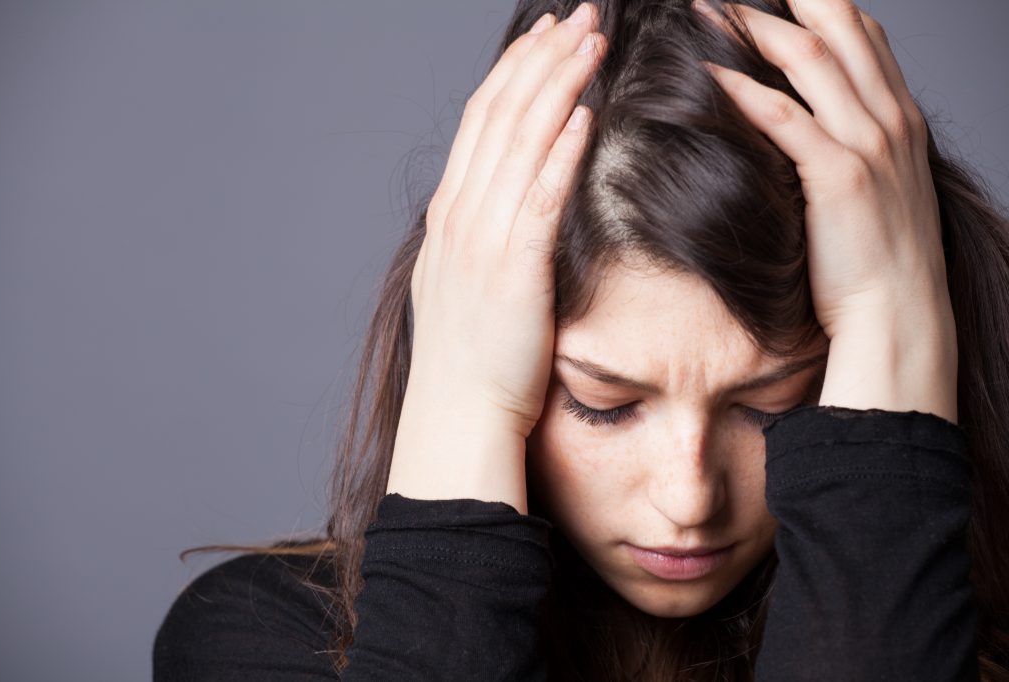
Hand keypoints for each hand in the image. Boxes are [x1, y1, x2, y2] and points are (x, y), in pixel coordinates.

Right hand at [386, 4, 606, 509]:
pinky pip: (538, 197)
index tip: (545, 36)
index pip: (480, 124)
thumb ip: (482, 238)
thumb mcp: (464, 285)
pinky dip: (561, 150)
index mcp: (451, 216)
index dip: (514, 73)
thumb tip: (508, 206)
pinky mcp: (512, 271)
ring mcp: (481, 241)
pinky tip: (587, 113)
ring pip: (518, 144)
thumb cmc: (469, 361)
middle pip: (499, 117)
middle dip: (540, 60)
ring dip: (556, 86)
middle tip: (577, 16)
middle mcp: (460, 216)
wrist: (456, 419)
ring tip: (590, 40)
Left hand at [696, 0, 957, 420]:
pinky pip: (785, 118)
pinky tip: (708, 73)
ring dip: (753, 27)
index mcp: (898, 116)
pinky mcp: (839, 176)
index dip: (818, 3)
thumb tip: (802, 121)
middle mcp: (888, 117)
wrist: (897, 313)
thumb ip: (848, 143)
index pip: (862, 33)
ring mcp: (868, 143)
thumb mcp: (875, 186)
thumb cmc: (876, 259)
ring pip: (809, 58)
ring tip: (706, 11)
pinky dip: (744, 90)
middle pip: (837, 26)